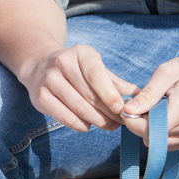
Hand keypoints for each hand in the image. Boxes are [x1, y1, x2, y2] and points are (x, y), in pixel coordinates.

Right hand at [18, 44, 139, 131]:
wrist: (38, 65)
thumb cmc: (75, 68)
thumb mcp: (94, 67)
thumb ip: (115, 82)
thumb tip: (140, 96)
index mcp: (79, 53)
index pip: (96, 75)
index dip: (109, 94)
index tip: (121, 109)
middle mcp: (61, 64)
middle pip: (89, 95)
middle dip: (108, 112)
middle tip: (121, 122)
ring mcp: (48, 80)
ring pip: (78, 108)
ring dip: (97, 121)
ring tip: (110, 125)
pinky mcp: (39, 97)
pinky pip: (65, 118)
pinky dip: (81, 125)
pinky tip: (89, 124)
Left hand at [121, 49, 178, 150]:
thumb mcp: (167, 72)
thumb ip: (148, 94)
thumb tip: (127, 110)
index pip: (148, 130)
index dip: (132, 120)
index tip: (129, 105)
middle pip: (150, 138)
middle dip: (139, 124)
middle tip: (141, 104)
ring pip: (157, 144)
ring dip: (148, 129)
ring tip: (153, 108)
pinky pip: (167, 144)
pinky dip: (159, 133)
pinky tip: (162, 116)